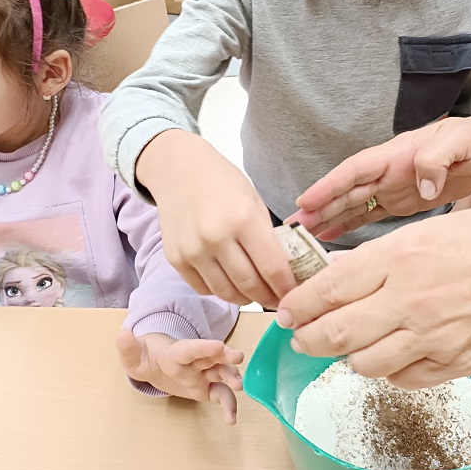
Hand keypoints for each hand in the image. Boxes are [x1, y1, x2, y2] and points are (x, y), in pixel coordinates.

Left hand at [117, 331, 243, 423]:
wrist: (155, 363)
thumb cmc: (145, 357)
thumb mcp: (132, 355)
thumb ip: (128, 348)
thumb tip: (124, 334)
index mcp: (176, 353)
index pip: (190, 349)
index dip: (204, 347)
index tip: (220, 346)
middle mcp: (194, 362)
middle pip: (211, 356)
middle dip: (225, 356)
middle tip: (238, 357)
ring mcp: (202, 374)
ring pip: (220, 373)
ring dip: (231, 378)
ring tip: (239, 387)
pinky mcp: (205, 388)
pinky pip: (220, 395)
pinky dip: (228, 405)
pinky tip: (231, 419)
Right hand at [138, 130, 295, 307]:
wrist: (178, 169)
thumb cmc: (222, 181)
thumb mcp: (254, 201)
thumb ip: (268, 236)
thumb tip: (284, 271)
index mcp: (243, 219)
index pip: (272, 267)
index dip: (287, 287)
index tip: (295, 294)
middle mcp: (216, 237)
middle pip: (250, 285)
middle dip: (268, 297)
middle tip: (278, 300)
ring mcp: (193, 250)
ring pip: (226, 292)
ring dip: (245, 298)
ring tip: (256, 294)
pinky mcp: (175, 259)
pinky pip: (204, 288)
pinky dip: (221, 290)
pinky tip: (230, 283)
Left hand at [277, 208, 470, 388]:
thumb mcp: (433, 230)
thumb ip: (384, 256)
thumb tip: (340, 274)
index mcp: (401, 255)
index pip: (330, 287)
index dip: (299, 304)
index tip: (285, 312)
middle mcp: (410, 298)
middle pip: (336, 331)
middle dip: (308, 338)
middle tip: (300, 338)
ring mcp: (432, 335)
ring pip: (365, 362)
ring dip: (349, 357)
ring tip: (347, 348)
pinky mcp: (454, 364)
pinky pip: (403, 379)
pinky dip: (389, 372)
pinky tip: (392, 357)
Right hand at [288, 116, 470, 239]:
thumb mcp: (461, 142)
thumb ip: (438, 157)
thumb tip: (423, 184)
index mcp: (396, 154)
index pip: (355, 170)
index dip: (330, 185)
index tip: (305, 200)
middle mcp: (388, 171)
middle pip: (346, 190)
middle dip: (319, 207)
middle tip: (293, 228)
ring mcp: (392, 186)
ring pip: (352, 204)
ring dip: (328, 219)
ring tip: (303, 237)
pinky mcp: (402, 201)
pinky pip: (369, 215)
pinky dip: (348, 226)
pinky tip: (329, 238)